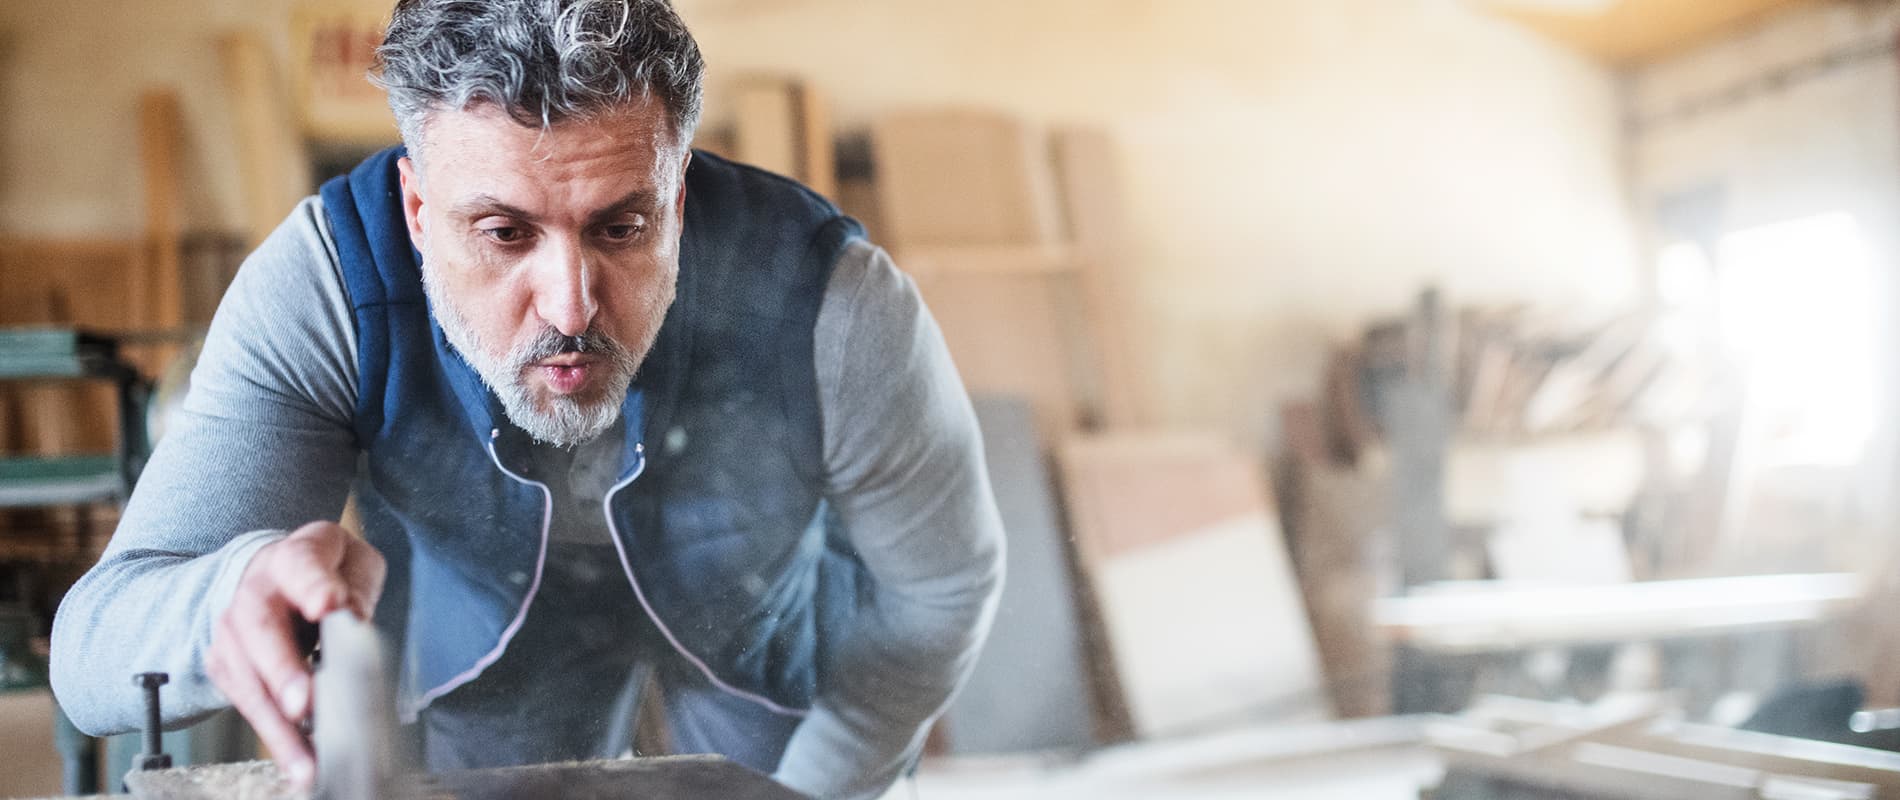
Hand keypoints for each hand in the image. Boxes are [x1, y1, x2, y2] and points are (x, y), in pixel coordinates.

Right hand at [206, 521, 385, 787]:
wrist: (266, 576)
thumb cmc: (323, 571)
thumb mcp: (352, 563)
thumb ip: (356, 587)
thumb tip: (353, 619)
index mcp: (293, 558)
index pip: (301, 564)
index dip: (313, 585)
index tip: (329, 604)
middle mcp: (252, 594)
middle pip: (260, 629)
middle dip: (281, 669)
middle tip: (302, 704)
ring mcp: (232, 633)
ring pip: (249, 680)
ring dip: (278, 725)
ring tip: (308, 762)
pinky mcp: (227, 669)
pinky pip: (249, 707)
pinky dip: (274, 738)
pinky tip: (299, 765)